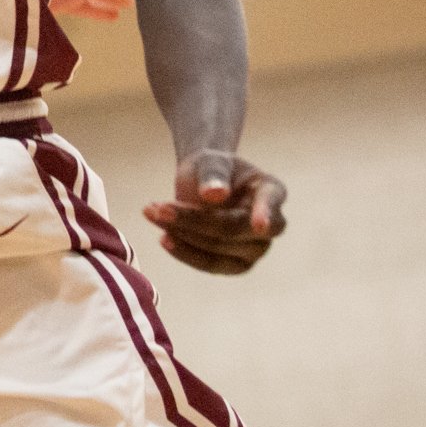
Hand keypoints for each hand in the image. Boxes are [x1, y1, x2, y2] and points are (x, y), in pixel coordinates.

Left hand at [144, 151, 285, 275]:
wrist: (203, 184)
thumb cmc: (211, 170)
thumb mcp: (209, 161)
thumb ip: (213, 174)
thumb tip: (215, 195)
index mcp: (271, 190)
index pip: (270, 202)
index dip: (264, 213)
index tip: (259, 225)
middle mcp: (272, 223)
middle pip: (234, 229)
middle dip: (194, 220)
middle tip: (159, 207)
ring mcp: (256, 247)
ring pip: (219, 249)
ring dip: (183, 234)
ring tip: (153, 214)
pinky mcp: (237, 264)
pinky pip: (211, 265)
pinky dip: (184, 252)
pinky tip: (163, 237)